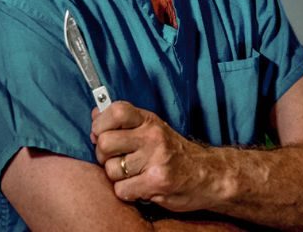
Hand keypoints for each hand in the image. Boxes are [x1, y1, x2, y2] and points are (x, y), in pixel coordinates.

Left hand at [91, 101, 222, 211]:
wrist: (208, 175)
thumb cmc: (175, 153)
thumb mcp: (153, 129)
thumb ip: (125, 123)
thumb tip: (95, 114)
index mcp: (149, 120)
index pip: (116, 111)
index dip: (100, 123)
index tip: (100, 134)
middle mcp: (153, 136)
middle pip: (105, 142)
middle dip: (104, 156)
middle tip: (117, 160)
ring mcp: (156, 158)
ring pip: (111, 170)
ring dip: (118, 177)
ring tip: (134, 175)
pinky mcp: (157, 181)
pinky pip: (122, 190)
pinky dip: (127, 192)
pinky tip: (140, 187)